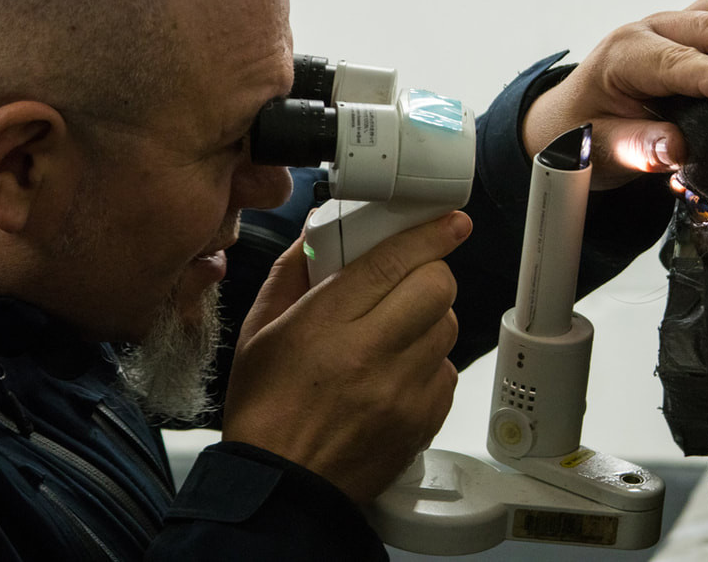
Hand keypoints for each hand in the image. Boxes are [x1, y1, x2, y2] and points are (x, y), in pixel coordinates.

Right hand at [221, 211, 471, 503]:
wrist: (282, 486)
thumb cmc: (266, 410)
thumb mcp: (259, 330)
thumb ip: (292, 273)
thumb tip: (318, 230)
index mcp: (326, 325)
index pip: (393, 262)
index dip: (428, 234)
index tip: (449, 222)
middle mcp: (371, 355)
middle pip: (437, 287)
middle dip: (429, 272)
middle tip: (410, 279)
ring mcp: (403, 391)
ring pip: (448, 325)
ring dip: (429, 317)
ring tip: (396, 330)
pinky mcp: (423, 419)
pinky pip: (448, 370)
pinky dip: (430, 361)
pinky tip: (399, 370)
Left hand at [522, 0, 707, 188]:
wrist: (576, 115)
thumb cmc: (590, 133)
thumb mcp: (602, 150)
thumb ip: (636, 148)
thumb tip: (675, 149)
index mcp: (624, 59)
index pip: (673, 64)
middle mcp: (649, 31)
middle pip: (705, 28)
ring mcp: (672, 22)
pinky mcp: (690, 22)